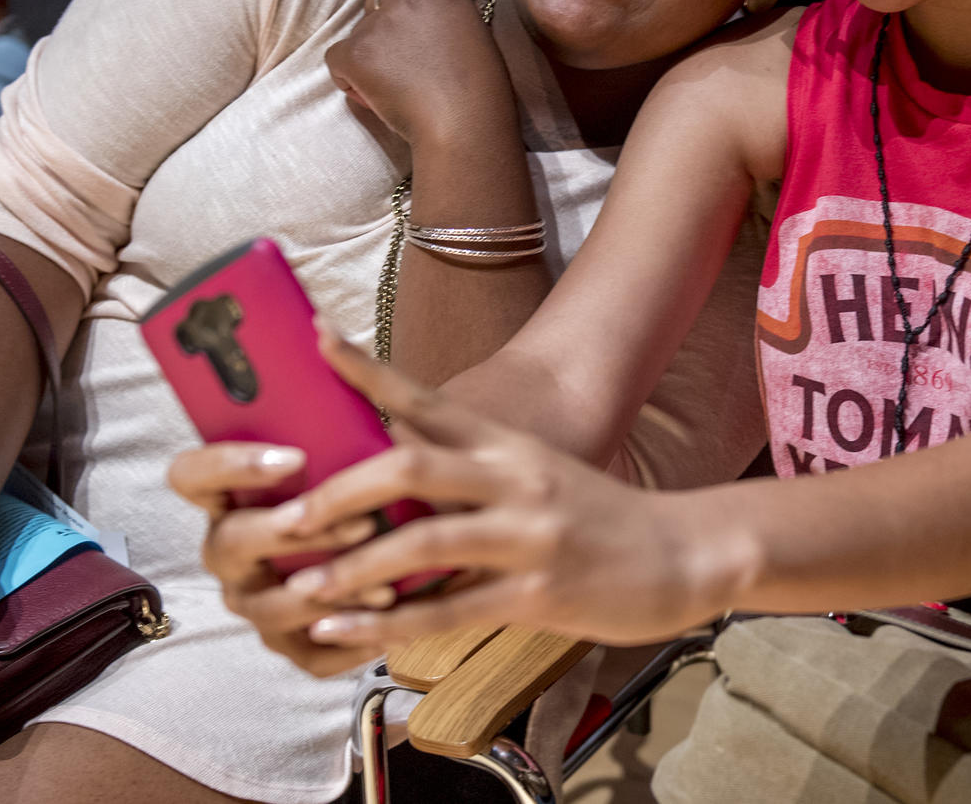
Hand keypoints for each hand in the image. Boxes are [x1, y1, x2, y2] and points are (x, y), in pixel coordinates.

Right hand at [167, 441, 398, 676]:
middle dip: (293, 534)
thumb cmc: (360, 492)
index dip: (230, 464)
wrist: (396, 553)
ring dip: (330, 593)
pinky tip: (389, 623)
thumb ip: (332, 422)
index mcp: (228, 498)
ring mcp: (253, 602)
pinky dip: (350, 641)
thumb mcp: (343, 454)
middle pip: (230, 542)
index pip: (191, 474)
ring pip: (271, 606)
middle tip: (358, 524)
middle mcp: (228, 552)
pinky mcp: (287, 645)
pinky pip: (310, 653)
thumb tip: (341, 357)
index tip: (295, 457)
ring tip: (385, 583)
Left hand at [206, 327, 749, 670]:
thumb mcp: (535, 474)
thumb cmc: (596, 517)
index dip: (366, 369)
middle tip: (285, 513)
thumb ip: (467, 469)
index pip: (424, 396)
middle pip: (411, 465)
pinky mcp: (538, 592)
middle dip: (339, 489)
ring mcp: (526, 535)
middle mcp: (513, 478)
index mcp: (505, 444)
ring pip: (423, 541)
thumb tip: (386, 462)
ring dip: (353, 565)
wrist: (685, 553)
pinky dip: (388, 622)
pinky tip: (344, 633)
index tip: (314, 339)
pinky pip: (448, 609)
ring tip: (298, 587)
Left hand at [325, 0, 512, 144]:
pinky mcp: (352, 53)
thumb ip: (443, 14)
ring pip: (361, 30)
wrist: (463, 126)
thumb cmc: (481, 92)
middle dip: (387, 23)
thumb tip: (420, 25)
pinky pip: (338, 58)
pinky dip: (350, 75)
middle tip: (408, 60)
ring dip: (371, 51)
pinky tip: (374, 92)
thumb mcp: (473, 33)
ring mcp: (375, 24)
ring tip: (398, 84)